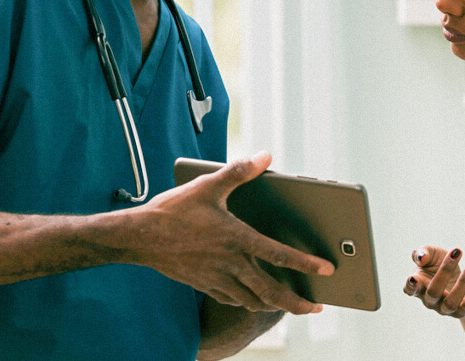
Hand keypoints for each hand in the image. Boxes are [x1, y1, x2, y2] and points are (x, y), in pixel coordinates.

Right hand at [122, 152, 334, 314]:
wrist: (137, 237)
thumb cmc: (173, 209)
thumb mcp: (208, 185)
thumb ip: (240, 171)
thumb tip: (266, 156)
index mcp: (236, 238)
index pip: (279, 255)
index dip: (306, 265)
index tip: (327, 271)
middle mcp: (230, 263)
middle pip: (271, 291)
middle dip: (297, 303)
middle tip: (317, 308)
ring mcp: (216, 278)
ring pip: (252, 301)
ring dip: (274, 306)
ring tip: (291, 305)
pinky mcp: (204, 284)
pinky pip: (232, 300)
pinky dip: (248, 303)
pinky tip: (254, 300)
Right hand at [404, 245, 464, 318]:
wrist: (456, 276)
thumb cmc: (438, 263)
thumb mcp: (431, 254)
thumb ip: (423, 252)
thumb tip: (422, 258)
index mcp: (418, 286)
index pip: (409, 290)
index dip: (410, 286)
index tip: (413, 278)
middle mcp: (429, 301)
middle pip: (434, 292)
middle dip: (445, 271)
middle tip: (456, 252)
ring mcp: (444, 309)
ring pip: (451, 302)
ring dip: (463, 282)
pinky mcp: (460, 312)